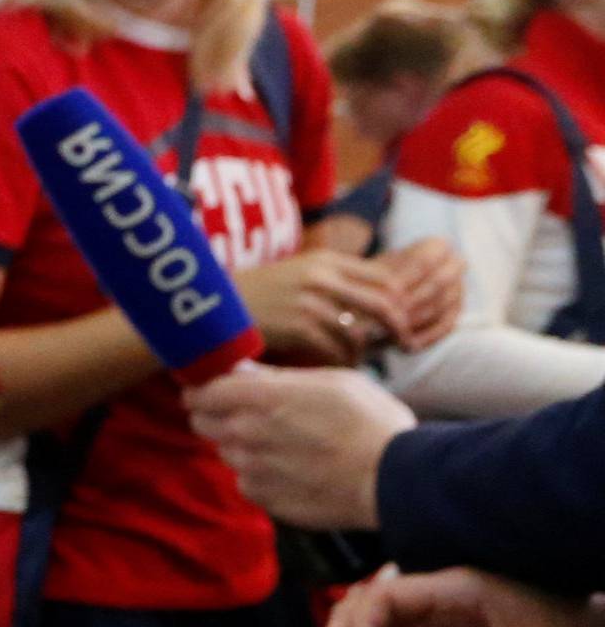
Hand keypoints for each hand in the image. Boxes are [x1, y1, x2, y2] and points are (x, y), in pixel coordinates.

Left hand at [185, 364, 413, 527]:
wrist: (394, 479)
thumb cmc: (371, 421)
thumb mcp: (332, 381)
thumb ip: (279, 378)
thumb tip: (241, 372)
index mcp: (264, 398)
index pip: (204, 391)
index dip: (201, 389)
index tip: (205, 389)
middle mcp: (249, 433)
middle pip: (203, 422)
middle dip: (213, 415)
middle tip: (238, 413)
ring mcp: (254, 470)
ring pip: (226, 452)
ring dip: (239, 446)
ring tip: (277, 444)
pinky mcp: (266, 499)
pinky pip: (245, 482)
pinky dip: (257, 475)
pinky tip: (287, 470)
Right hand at [240, 248, 405, 362]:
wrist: (221, 303)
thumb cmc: (264, 292)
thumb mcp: (302, 271)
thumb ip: (337, 279)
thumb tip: (377, 300)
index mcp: (328, 260)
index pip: (384, 277)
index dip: (401, 301)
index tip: (405, 319)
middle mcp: (323, 278)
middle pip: (382, 303)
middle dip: (399, 326)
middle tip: (405, 343)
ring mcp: (310, 303)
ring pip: (358, 333)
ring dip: (363, 352)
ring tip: (359, 360)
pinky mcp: (297, 328)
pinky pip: (334, 350)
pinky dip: (341, 362)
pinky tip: (338, 366)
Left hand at [373, 236, 462, 350]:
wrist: (383, 294)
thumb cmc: (376, 280)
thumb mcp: (376, 274)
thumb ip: (386, 278)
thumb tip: (391, 296)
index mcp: (436, 246)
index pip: (424, 260)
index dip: (405, 278)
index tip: (386, 294)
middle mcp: (454, 265)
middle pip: (437, 284)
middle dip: (412, 302)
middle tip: (390, 318)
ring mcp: (459, 290)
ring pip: (441, 306)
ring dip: (416, 322)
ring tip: (392, 332)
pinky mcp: (456, 313)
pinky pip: (446, 326)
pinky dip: (425, 337)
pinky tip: (404, 345)